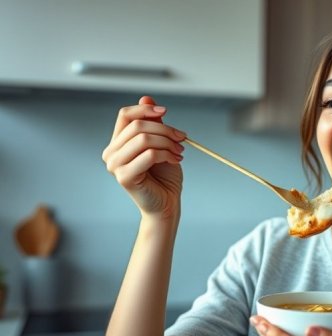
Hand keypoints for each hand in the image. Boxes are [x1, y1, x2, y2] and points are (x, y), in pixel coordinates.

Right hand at [102, 96, 186, 220]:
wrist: (167, 203)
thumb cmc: (164, 176)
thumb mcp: (161, 143)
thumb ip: (153, 123)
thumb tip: (146, 97)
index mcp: (117, 143)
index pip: (125, 115)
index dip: (145, 109)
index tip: (165, 111)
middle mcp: (111, 153)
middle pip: (137, 126)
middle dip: (164, 129)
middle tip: (181, 137)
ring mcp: (115, 166)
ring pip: (143, 139)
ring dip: (167, 142)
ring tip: (180, 151)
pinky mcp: (125, 177)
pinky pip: (149, 155)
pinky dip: (167, 154)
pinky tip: (176, 159)